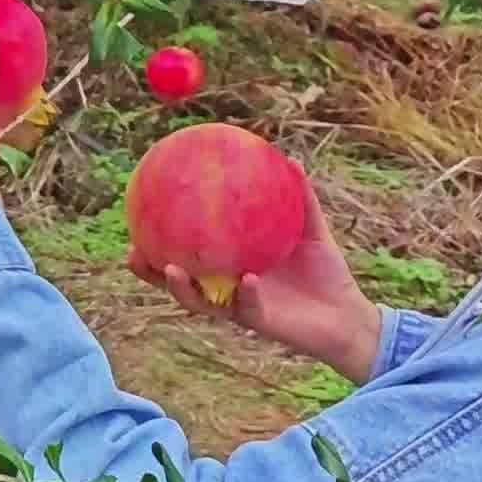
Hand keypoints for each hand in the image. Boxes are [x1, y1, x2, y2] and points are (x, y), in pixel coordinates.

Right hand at [131, 177, 382, 380]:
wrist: (349, 317)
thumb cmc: (327, 275)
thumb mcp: (312, 231)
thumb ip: (301, 199)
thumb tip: (292, 159)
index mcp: (232, 266)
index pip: (189, 256)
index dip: (160, 244)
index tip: (138, 222)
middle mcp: (228, 288)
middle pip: (179, 283)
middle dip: (151, 273)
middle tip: (131, 253)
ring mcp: (240, 307)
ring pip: (199, 302)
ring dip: (181, 289)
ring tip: (169, 270)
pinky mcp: (260, 322)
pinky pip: (245, 307)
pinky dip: (245, 292)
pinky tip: (246, 278)